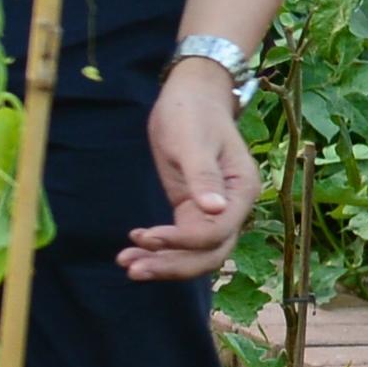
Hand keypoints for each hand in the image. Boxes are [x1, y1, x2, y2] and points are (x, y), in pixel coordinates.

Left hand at [130, 58, 259, 280]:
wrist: (190, 97)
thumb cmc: (193, 114)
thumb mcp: (193, 140)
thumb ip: (203, 175)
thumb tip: (215, 209)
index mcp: (241, 191)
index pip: (216, 233)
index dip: (182, 242)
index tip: (145, 236)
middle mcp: (232, 208)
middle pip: (209, 253)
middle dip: (172, 265)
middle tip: (131, 269)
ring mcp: (213, 211)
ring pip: (195, 252)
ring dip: (163, 263)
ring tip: (126, 265)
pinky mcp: (192, 209)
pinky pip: (182, 239)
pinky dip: (160, 249)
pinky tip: (134, 250)